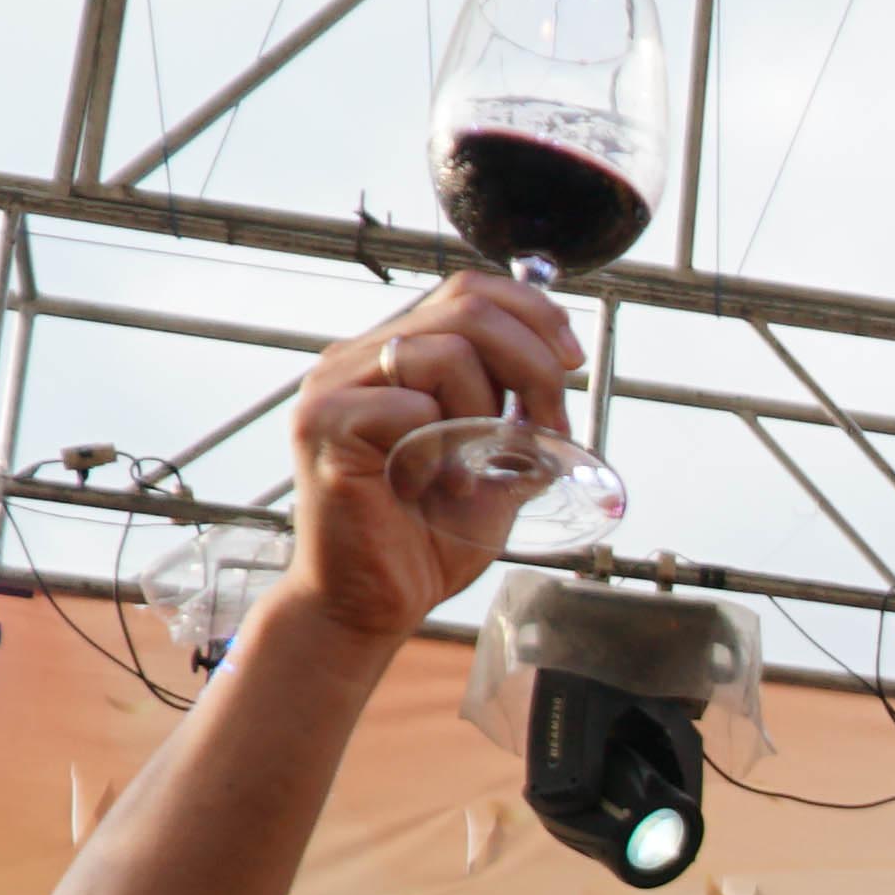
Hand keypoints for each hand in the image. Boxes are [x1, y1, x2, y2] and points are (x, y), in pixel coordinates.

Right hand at [274, 271, 585, 640]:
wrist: (373, 603)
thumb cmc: (425, 537)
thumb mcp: (495, 466)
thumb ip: (518, 417)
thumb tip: (560, 374)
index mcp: (394, 356)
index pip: (469, 291)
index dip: (533, 312)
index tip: (570, 360)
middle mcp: (358, 358)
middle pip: (467, 308)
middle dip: (532, 363)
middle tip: (551, 423)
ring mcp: (334, 386)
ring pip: (445, 350)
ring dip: (487, 412)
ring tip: (478, 467)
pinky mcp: (323, 423)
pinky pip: (409, 403)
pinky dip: (444, 446)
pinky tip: (441, 487)